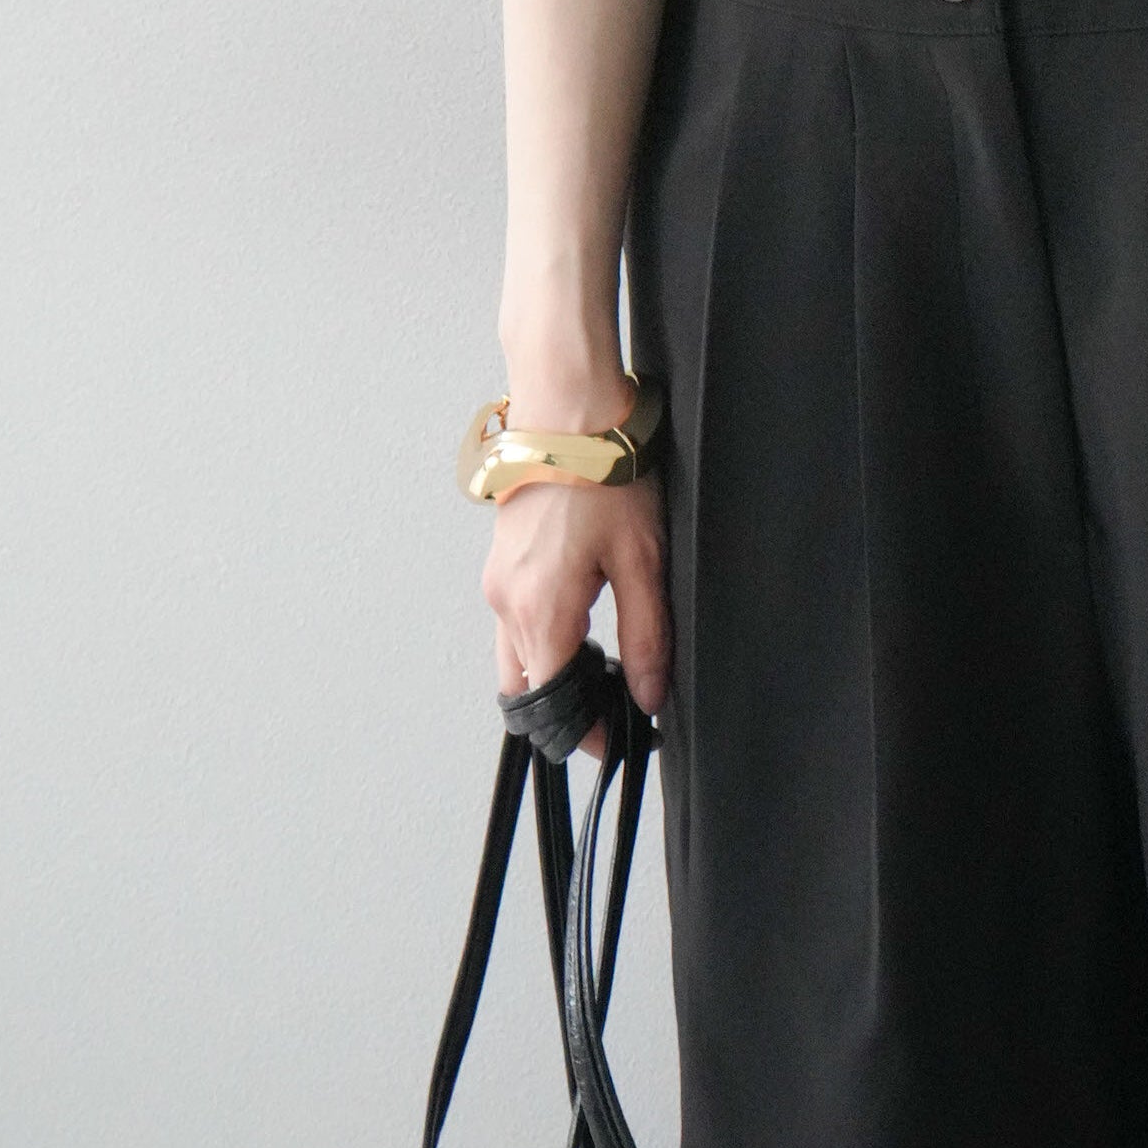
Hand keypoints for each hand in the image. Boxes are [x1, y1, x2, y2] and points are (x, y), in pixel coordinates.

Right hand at [484, 461, 671, 721]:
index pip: (553, 706)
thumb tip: (649, 694)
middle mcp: (507, 604)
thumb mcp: (643, 560)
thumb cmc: (605, 474)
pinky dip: (544, 636)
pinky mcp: (502, 562)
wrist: (568, 411)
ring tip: (607, 657)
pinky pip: (515, 620)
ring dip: (554, 670)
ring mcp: (498, 582)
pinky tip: (585, 613)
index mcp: (540, 612)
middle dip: (564, 708)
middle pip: (525, 690)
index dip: (586, 731)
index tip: (618, 736)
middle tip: (613, 703)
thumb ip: (646, 636)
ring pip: (516, 656)